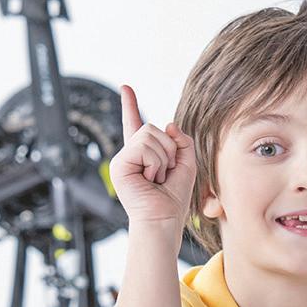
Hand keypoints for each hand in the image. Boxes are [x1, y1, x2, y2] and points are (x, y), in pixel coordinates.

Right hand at [109, 85, 196, 228]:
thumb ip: (182, 142)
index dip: (130, 105)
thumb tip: (170, 124)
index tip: (126, 88)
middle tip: (164, 173)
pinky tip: (150, 179)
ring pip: (149, 136)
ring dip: (163, 158)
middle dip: (168, 150)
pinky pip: (144, 147)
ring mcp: (123, 158)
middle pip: (152, 128)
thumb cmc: (174, 197)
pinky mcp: (119, 164)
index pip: (136, 124)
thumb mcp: (187, 164)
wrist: (164, 219)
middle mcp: (131, 154)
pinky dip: (155, 163)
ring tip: (157, 178)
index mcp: (144, 154)